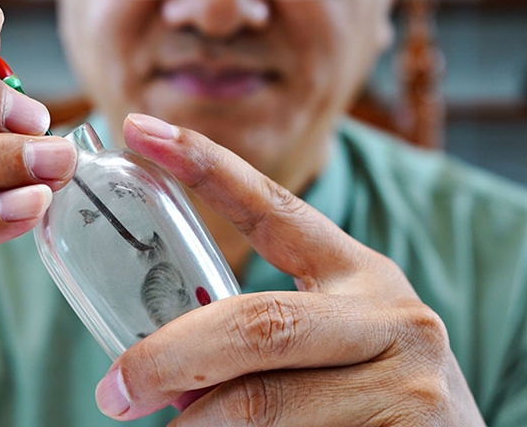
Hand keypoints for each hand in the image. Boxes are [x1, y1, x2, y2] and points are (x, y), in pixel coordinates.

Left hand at [93, 113, 483, 425]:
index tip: (141, 129)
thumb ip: (265, 337)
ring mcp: (406, 373)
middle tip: (116, 389)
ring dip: (200, 424)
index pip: (274, 205)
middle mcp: (389, 312)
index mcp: (358, 274)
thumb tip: (162, 363)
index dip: (204, 164)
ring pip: (262, 398)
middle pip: (256, 322)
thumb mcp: (333, 346)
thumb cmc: (377, 402)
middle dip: (170, 357)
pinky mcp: (410, 426)